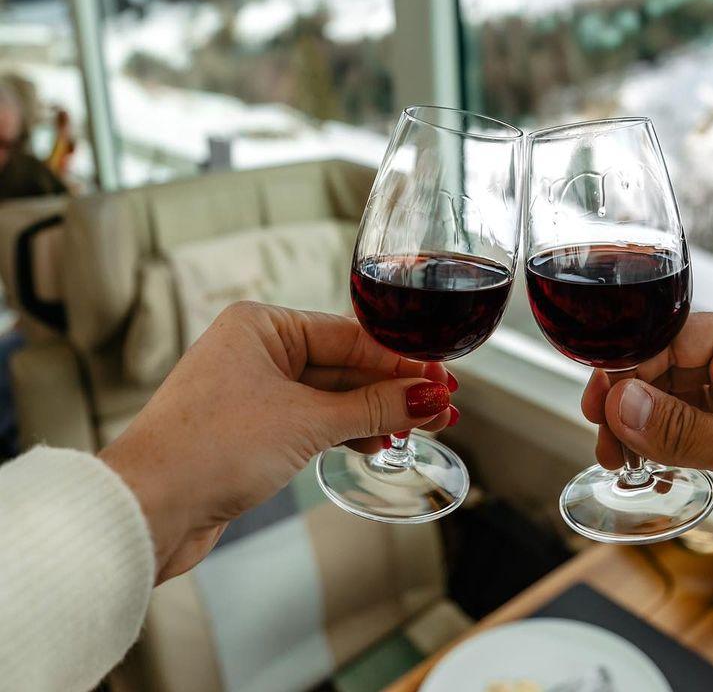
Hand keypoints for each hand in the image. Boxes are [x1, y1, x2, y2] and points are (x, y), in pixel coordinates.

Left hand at [101, 302, 454, 582]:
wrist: (144, 512)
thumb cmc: (208, 449)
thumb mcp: (306, 422)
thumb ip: (373, 407)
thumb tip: (428, 396)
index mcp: (261, 326)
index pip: (350, 335)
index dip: (400, 359)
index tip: (441, 377)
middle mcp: (256, 352)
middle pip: (344, 365)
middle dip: (393, 389)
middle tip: (442, 406)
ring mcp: (253, 392)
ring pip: (331, 396)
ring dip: (375, 414)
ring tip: (422, 428)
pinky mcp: (252, 432)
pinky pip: (313, 422)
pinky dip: (346, 432)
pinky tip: (380, 442)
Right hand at [582, 313, 712, 594]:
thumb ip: (682, 428)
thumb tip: (619, 402)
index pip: (674, 338)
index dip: (629, 366)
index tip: (598, 401)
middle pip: (670, 369)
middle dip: (632, 402)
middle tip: (604, 440)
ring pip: (679, 405)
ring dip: (646, 431)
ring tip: (622, 463)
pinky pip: (697, 437)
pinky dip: (670, 452)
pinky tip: (653, 474)